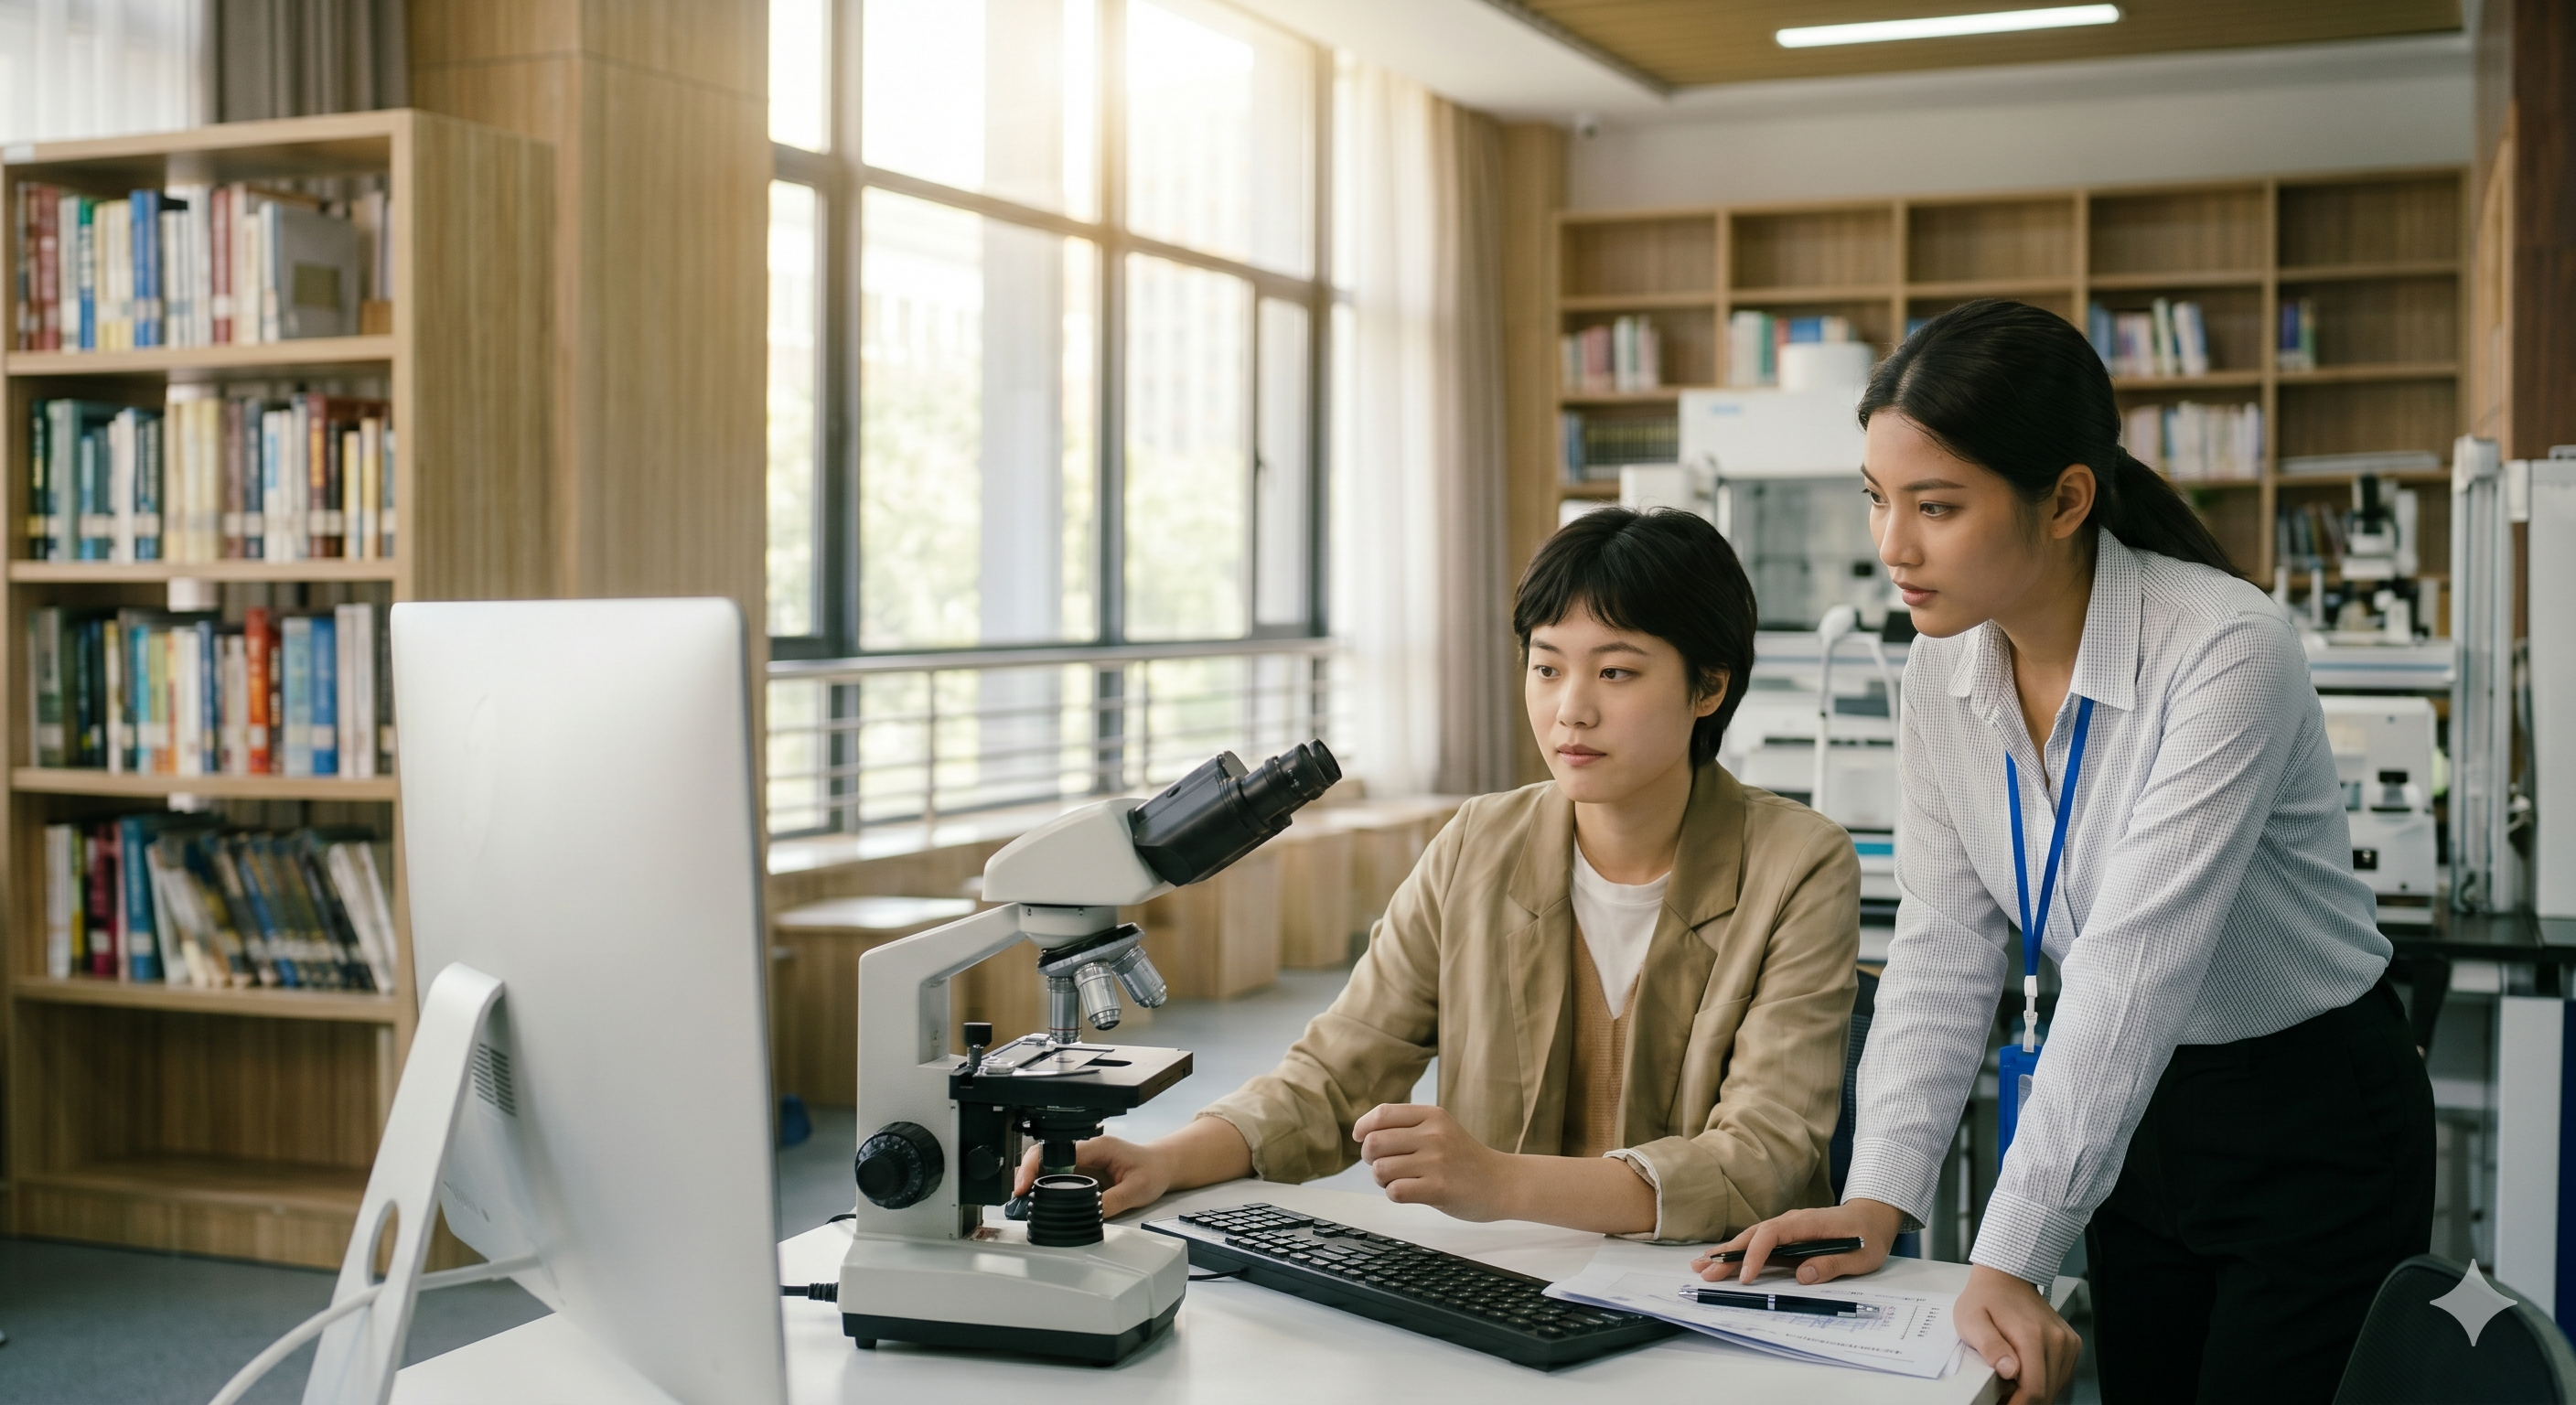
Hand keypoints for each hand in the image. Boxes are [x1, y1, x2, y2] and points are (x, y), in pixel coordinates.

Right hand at [1012, 1134, 1172, 1218]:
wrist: (1162, 1166)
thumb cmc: (1153, 1170)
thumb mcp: (1137, 1190)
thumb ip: (1111, 1203)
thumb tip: (1088, 1214)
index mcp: (1097, 1146)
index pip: (1057, 1151)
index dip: (1035, 1166)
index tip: (1025, 1185)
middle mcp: (1085, 1150)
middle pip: (1045, 1156)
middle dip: (1027, 1174)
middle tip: (1018, 1197)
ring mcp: (1082, 1160)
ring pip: (1047, 1166)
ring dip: (1033, 1182)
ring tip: (1024, 1202)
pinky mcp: (1081, 1171)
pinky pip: (1057, 1176)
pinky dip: (1044, 1187)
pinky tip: (1039, 1200)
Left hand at [1353, 1104, 1515, 1220]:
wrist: (1503, 1183)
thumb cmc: (1465, 1158)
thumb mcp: (1442, 1128)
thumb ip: (1409, 1126)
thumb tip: (1364, 1133)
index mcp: (1433, 1115)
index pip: (1382, 1114)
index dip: (1363, 1126)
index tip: (1360, 1138)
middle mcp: (1434, 1135)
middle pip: (1374, 1142)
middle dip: (1370, 1157)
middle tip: (1384, 1165)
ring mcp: (1437, 1162)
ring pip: (1381, 1169)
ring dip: (1383, 1179)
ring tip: (1400, 1180)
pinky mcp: (1438, 1188)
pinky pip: (1395, 1191)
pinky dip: (1395, 1194)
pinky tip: (1410, 1192)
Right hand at [1695, 1199, 1901, 1284]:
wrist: (1873, 1217)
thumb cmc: (1868, 1236)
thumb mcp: (1860, 1256)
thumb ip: (1831, 1264)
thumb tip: (1802, 1276)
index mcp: (1807, 1223)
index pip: (1772, 1234)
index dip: (1755, 1255)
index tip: (1745, 1277)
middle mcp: (1792, 1221)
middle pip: (1754, 1235)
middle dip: (1728, 1254)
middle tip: (1704, 1271)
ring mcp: (1787, 1227)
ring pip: (1751, 1238)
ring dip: (1726, 1251)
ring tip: (1701, 1264)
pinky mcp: (1787, 1236)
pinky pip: (1759, 1242)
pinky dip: (1738, 1251)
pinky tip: (1721, 1259)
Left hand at [1954, 1265, 2079, 1404]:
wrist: (2005, 1278)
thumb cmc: (1985, 1299)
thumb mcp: (1971, 1321)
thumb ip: (1989, 1346)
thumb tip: (2010, 1371)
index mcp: (2033, 1336)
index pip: (2035, 1390)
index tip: (2002, 1404)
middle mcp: (2057, 1340)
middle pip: (2047, 1392)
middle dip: (2025, 1401)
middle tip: (2003, 1396)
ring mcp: (2067, 1342)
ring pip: (2057, 1386)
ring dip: (2036, 1393)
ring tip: (2012, 1385)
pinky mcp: (2071, 1344)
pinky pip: (2062, 1375)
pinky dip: (2046, 1381)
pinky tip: (2028, 1375)